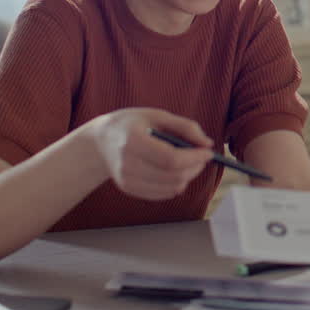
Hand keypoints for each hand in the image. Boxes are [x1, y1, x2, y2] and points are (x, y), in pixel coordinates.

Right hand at [87, 108, 213, 200]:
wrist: (101, 140)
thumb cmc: (133, 124)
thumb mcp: (158, 115)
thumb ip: (186, 127)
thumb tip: (208, 144)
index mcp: (134, 140)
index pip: (171, 159)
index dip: (194, 158)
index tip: (209, 152)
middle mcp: (127, 163)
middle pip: (173, 176)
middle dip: (195, 167)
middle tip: (203, 157)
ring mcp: (126, 180)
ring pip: (171, 188)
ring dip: (188, 176)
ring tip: (189, 162)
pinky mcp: (128, 189)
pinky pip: (163, 194)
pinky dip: (176, 184)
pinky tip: (174, 171)